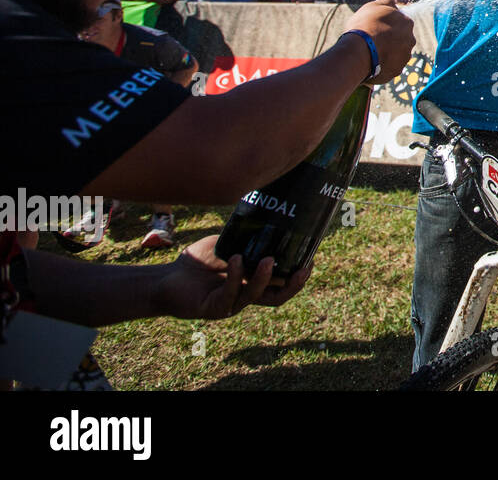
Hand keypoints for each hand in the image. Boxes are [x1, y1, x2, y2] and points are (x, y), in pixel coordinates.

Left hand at [152, 236, 311, 319]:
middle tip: (304, 267)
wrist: (166, 279)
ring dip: (264, 278)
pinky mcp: (213, 309)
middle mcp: (245, 297)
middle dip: (294, 284)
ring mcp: (230, 305)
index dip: (298, 276)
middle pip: (278, 297)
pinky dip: (235, 277)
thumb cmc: (197, 262)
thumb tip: (266, 209)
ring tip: (268, 260)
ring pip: (256, 297)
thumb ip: (245, 236)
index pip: (282, 285)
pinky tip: (236, 259)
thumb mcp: (227, 244)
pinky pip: (229, 295)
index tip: (311, 258)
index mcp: (252, 284)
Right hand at [343, 0, 415, 81]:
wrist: (360, 51)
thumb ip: (386, 3)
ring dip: (387, 53)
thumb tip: (393, 2)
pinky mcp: (398, 70)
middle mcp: (411, 40)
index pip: (399, 23)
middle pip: (400, 39)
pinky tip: (372, 62)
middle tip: (373, 41)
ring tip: (371, 53)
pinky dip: (384, 65)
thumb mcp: (373, 7)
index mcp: (407, 22)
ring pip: (397, 54)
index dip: (386, 26)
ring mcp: (405, 56)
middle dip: (390, 40)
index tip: (375, 28)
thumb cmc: (365, 26)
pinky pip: (391, 67)